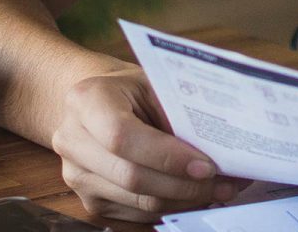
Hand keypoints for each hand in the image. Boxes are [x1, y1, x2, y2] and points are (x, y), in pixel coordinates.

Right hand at [49, 65, 249, 222]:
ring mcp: (77, 175)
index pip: (122, 137)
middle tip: (225, 183)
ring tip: (220, 189)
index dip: (167, 156)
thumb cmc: (131, 90)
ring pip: (138, 202)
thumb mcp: (153, 84)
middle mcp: (72, 139)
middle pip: (131, 177)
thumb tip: (223, 149)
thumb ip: (178, 112)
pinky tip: (196, 195)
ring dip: (185, 200)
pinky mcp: (90, 201)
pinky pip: (138, 214)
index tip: (207, 166)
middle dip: (185, 185)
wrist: (97, 103)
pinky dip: (173, 207)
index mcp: (86, 100)